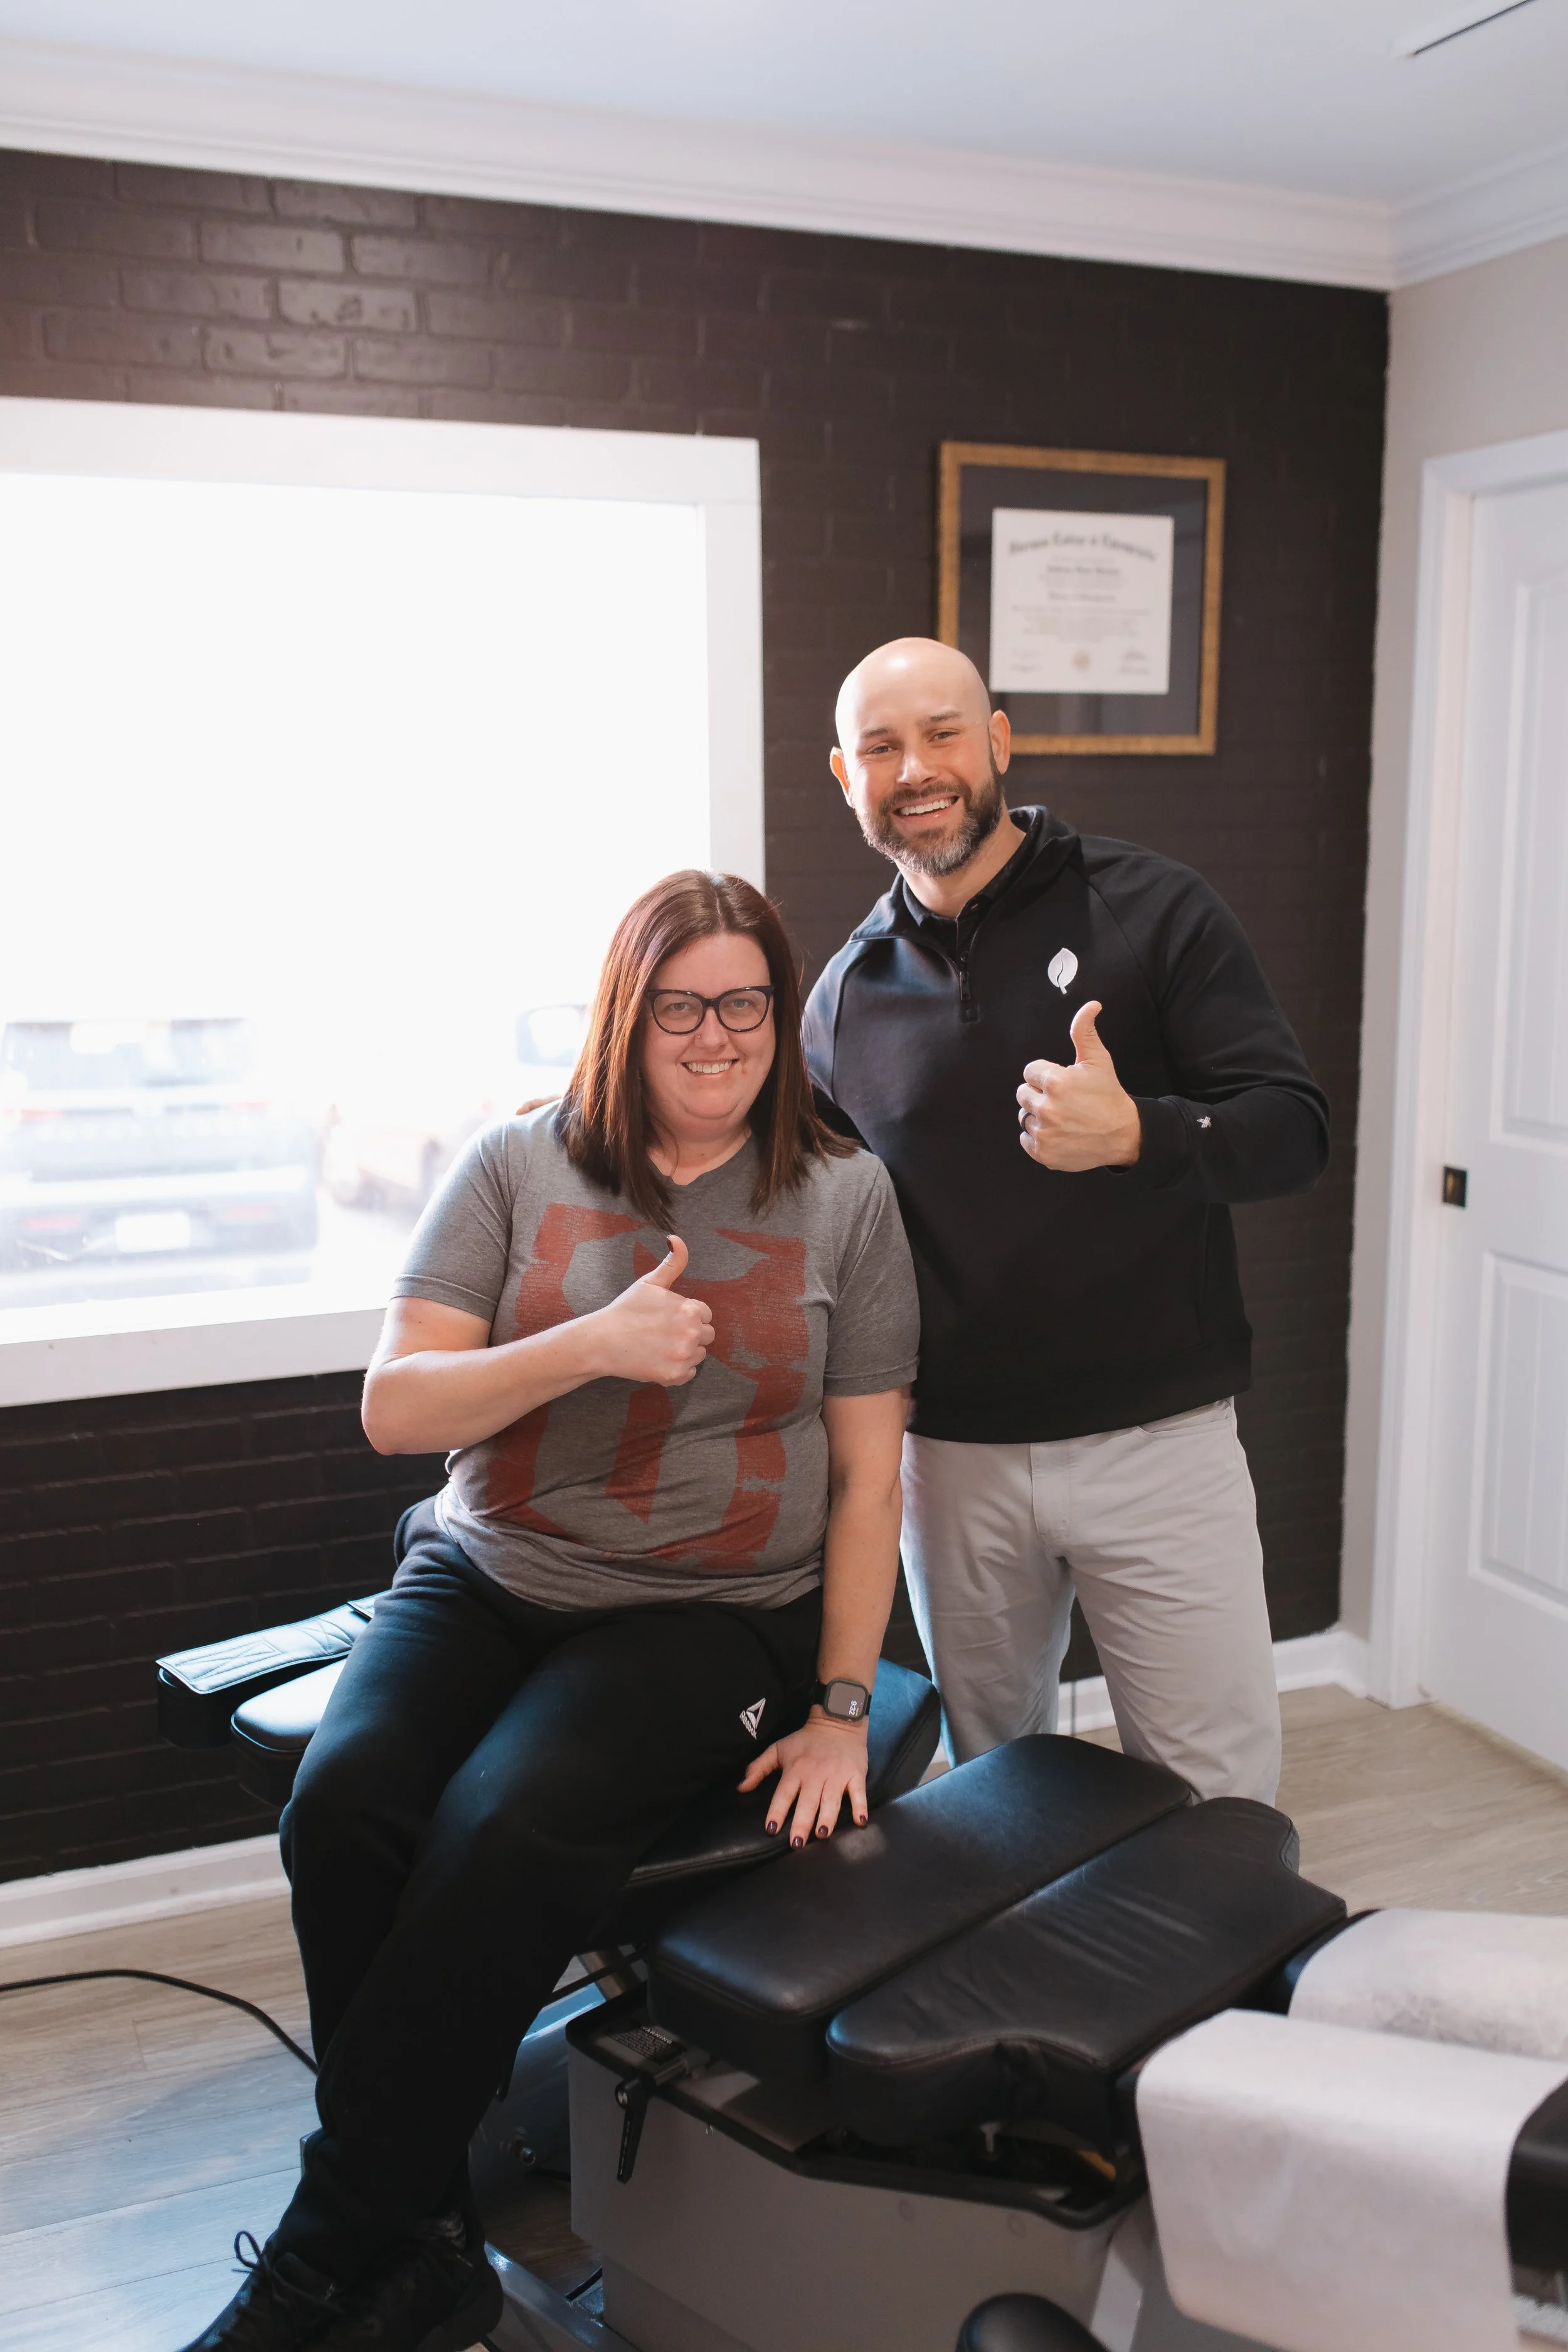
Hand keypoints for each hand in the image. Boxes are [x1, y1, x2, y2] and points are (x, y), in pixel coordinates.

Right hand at [589, 1235, 714, 1385]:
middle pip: (707, 1335)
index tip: (669, 1318)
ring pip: (699, 1354)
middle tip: (664, 1333)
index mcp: (689, 1309)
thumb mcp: (650, 1282)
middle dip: (690, 1333)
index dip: (688, 1315)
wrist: (602, 1341)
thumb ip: (672, 1262)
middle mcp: (691, 1333)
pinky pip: (689, 1373)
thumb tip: (676, 1238)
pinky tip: (659, 1359)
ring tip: (661, 1345)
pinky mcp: (674, 1376)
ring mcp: (683, 1356)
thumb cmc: (626, 1309)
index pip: (706, 1314)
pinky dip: (678, 1369)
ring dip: (685, 1351)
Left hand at [739, 1714, 870, 1846]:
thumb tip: (740, 1788)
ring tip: (822, 1835)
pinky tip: (859, 1821)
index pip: (784, 1794)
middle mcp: (815, 1774)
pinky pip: (858, 1793)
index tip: (771, 1829)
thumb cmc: (805, 1741)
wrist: (837, 1721)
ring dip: (827, 1818)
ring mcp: (837, 1775)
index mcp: (795, 1769)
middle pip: (807, 1802)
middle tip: (797, 1843)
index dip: (777, 1811)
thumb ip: (758, 1768)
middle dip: (802, 1823)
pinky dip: (860, 1806)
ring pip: (831, 1800)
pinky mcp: (855, 1774)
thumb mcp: (778, 1749)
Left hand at [1017, 1000, 1141, 1171]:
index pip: (1030, 1071)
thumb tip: (1091, 1005)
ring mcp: (1044, 1133)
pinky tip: (1058, 1133)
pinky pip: (1025, 1140)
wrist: (1123, 1134)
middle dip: (1039, 1094)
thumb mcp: (1098, 1060)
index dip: (1046, 1074)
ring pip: (1024, 1117)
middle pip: (1022, 1094)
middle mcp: (1046, 1108)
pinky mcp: (1043, 1153)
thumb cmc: (1109, 1095)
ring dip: (1039, 1116)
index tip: (1062, 1082)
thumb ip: (1084, 1031)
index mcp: (1055, 1082)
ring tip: (1062, 1117)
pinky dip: (1038, 1137)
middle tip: (1063, 1100)